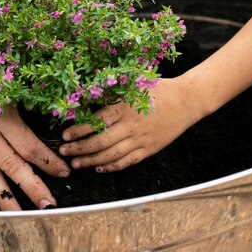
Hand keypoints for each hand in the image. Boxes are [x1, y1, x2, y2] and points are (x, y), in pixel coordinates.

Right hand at [0, 71, 70, 210]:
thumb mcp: (8, 83)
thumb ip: (23, 109)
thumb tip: (46, 131)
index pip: (27, 145)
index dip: (46, 161)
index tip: (63, 171)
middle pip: (10, 164)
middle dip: (31, 186)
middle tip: (49, 203)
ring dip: (6, 196)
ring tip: (20, 214)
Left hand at [59, 78, 197, 171]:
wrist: (187, 100)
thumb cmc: (159, 88)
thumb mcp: (135, 83)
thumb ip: (114, 90)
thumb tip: (89, 93)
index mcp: (126, 106)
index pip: (96, 121)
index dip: (79, 130)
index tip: (65, 134)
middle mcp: (131, 125)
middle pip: (100, 142)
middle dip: (79, 148)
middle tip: (64, 152)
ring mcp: (141, 140)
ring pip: (111, 155)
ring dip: (91, 161)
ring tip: (77, 163)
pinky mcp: (149, 149)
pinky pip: (127, 162)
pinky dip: (112, 167)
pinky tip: (100, 168)